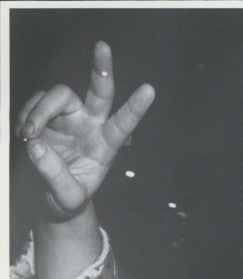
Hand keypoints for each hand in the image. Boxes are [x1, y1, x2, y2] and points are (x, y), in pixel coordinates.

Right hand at [15, 40, 154, 219]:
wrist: (53, 198)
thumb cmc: (68, 199)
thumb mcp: (66, 197)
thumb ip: (54, 175)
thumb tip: (36, 145)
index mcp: (105, 146)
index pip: (123, 125)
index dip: (135, 108)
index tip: (150, 90)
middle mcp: (91, 125)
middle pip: (100, 91)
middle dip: (102, 69)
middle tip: (103, 46)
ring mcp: (70, 117)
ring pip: (58, 96)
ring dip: (39, 112)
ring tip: (28, 136)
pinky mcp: (49, 115)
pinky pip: (36, 102)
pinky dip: (26, 115)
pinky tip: (23, 134)